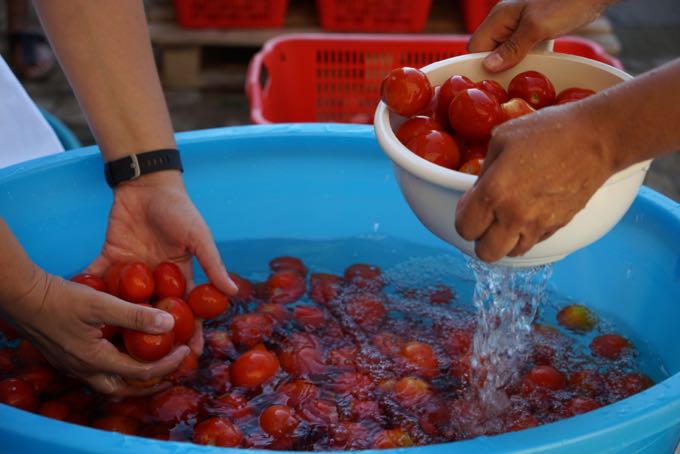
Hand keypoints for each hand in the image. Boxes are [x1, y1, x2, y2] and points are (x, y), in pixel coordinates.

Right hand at [7, 267, 188, 395]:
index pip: (142, 373)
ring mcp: (74, 365)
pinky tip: (127, 348)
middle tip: (173, 368)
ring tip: (155, 361)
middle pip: (127, 388)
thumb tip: (169, 323)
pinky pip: (99, 370)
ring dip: (135, 376)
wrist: (21, 296)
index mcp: (96, 361)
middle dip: (153, 382)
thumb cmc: (59, 298)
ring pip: (111, 382)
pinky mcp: (67, 356)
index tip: (185, 350)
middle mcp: (85, 370)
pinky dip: (119, 365)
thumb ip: (135, 315)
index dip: (168, 364)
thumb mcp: (101, 303)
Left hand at [86, 171, 237, 354]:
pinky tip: (83, 314)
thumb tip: (232, 293)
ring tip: (112, 349)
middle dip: (153, 337)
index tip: (191, 357)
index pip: (187, 310)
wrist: (147, 184)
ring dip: (119, 322)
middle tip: (150, 364)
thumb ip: (213, 264)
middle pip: (154, 314)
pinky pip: (100, 279)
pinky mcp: (110, 259)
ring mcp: (132, 271)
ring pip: (125, 303)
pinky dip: (90, 291)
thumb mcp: (199, 237)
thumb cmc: (179, 209)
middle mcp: (156, 279)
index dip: (190, 332)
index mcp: (180, 275)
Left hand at [455, 102, 615, 261]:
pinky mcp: (558, 226)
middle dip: (480, 238)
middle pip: (484, 253)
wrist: (596, 139)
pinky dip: (526, 235)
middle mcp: (513, 216)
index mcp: (493, 192)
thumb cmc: (547, 131)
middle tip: (485, 219)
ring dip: (504, 240)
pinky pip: (533, 243)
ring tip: (508, 218)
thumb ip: (483, 171)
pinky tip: (529, 212)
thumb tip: (477, 191)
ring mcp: (538, 225)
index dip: (464, 217)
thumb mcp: (501, 139)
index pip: (464, 228)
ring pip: (510, 253)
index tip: (471, 204)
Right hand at [468, 0, 612, 71]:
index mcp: (499, 17)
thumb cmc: (566, 1)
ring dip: (514, 65)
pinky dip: (528, 59)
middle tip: (509, 82)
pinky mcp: (535, 30)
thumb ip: (512, 48)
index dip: (479, 65)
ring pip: (506, 53)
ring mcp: (520, 26)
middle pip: (489, 51)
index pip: (475, 47)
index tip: (490, 82)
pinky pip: (523, 50)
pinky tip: (538, 65)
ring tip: (524, 75)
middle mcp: (506, 21)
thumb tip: (489, 66)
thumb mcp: (537, 27)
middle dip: (497, 67)